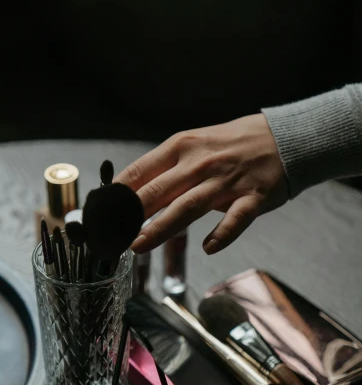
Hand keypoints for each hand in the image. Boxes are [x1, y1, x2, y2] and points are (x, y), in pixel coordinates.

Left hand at [117, 114, 287, 253]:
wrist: (284, 137)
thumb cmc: (233, 144)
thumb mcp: (194, 145)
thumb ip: (166, 168)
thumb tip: (130, 192)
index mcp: (182, 147)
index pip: (140, 171)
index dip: (116, 194)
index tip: (99, 213)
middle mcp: (200, 163)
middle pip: (158, 191)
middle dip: (130, 215)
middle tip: (111, 235)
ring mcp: (227, 181)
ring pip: (188, 206)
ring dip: (161, 227)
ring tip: (139, 245)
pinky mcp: (253, 197)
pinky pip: (235, 219)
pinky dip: (222, 234)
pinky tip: (208, 247)